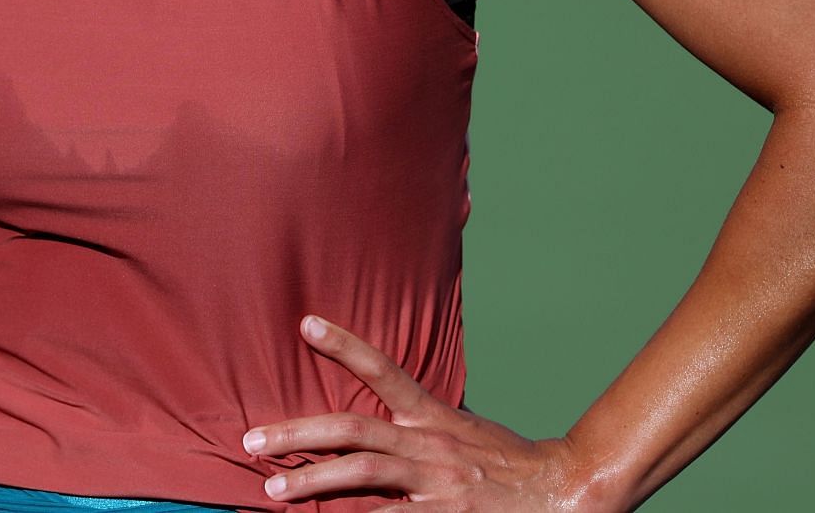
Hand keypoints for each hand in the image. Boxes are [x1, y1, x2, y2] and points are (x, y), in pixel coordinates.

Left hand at [242, 315, 592, 510]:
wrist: (562, 490)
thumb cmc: (506, 461)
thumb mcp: (463, 427)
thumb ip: (421, 420)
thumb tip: (382, 408)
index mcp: (432, 416)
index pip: (383, 369)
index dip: (344, 344)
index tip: (306, 323)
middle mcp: (427, 445)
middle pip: (352, 430)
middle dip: (297, 433)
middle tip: (252, 438)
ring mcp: (432, 484)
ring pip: (362, 476)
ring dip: (311, 482)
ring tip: (270, 490)